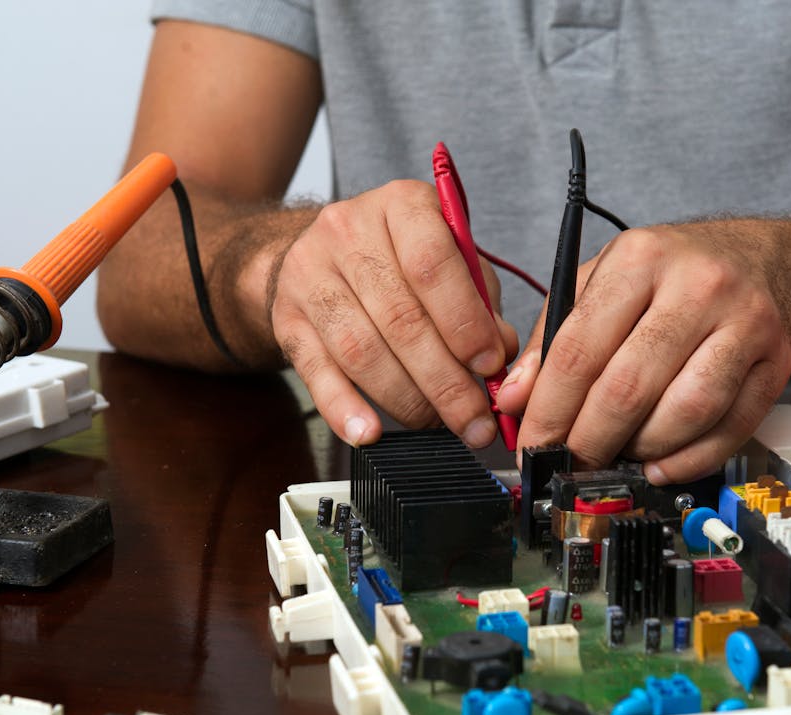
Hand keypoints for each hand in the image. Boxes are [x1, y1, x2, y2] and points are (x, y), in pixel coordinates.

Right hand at [269, 180, 518, 447]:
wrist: (322, 255)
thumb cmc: (402, 259)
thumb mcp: (451, 258)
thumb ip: (480, 301)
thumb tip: (503, 355)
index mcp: (401, 205)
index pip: (431, 264)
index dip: (464, 323)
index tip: (490, 367)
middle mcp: (348, 230)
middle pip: (400, 318)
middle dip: (444, 380)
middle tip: (473, 420)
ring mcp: (309, 274)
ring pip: (361, 350)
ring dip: (406, 400)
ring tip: (437, 426)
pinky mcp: (287, 319)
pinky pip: (315, 372)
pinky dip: (343, 409)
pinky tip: (368, 434)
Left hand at [495, 221, 790, 483]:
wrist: (767, 262)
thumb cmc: (674, 276)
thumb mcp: (604, 281)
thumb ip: (553, 337)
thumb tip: (515, 398)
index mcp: (640, 259)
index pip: (580, 348)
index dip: (549, 409)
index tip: (533, 444)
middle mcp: (697, 286)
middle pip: (629, 387)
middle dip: (590, 440)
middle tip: (571, 463)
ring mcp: (744, 323)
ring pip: (684, 412)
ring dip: (642, 450)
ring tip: (620, 454)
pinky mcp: (776, 361)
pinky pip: (729, 429)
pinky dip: (689, 459)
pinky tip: (661, 462)